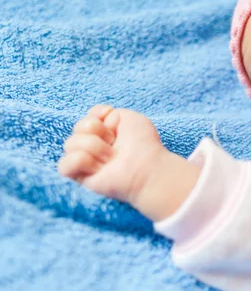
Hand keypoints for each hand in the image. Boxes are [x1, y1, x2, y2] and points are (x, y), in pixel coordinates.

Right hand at [58, 105, 201, 221]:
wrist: (148, 168)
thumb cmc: (143, 145)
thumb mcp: (129, 118)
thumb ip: (107, 112)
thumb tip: (94, 116)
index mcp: (102, 133)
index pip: (86, 118)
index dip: (100, 118)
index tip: (116, 127)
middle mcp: (91, 147)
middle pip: (77, 127)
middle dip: (98, 132)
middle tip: (115, 145)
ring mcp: (83, 162)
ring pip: (70, 143)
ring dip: (95, 147)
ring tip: (111, 158)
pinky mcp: (78, 178)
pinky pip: (64, 164)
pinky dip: (82, 161)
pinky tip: (99, 168)